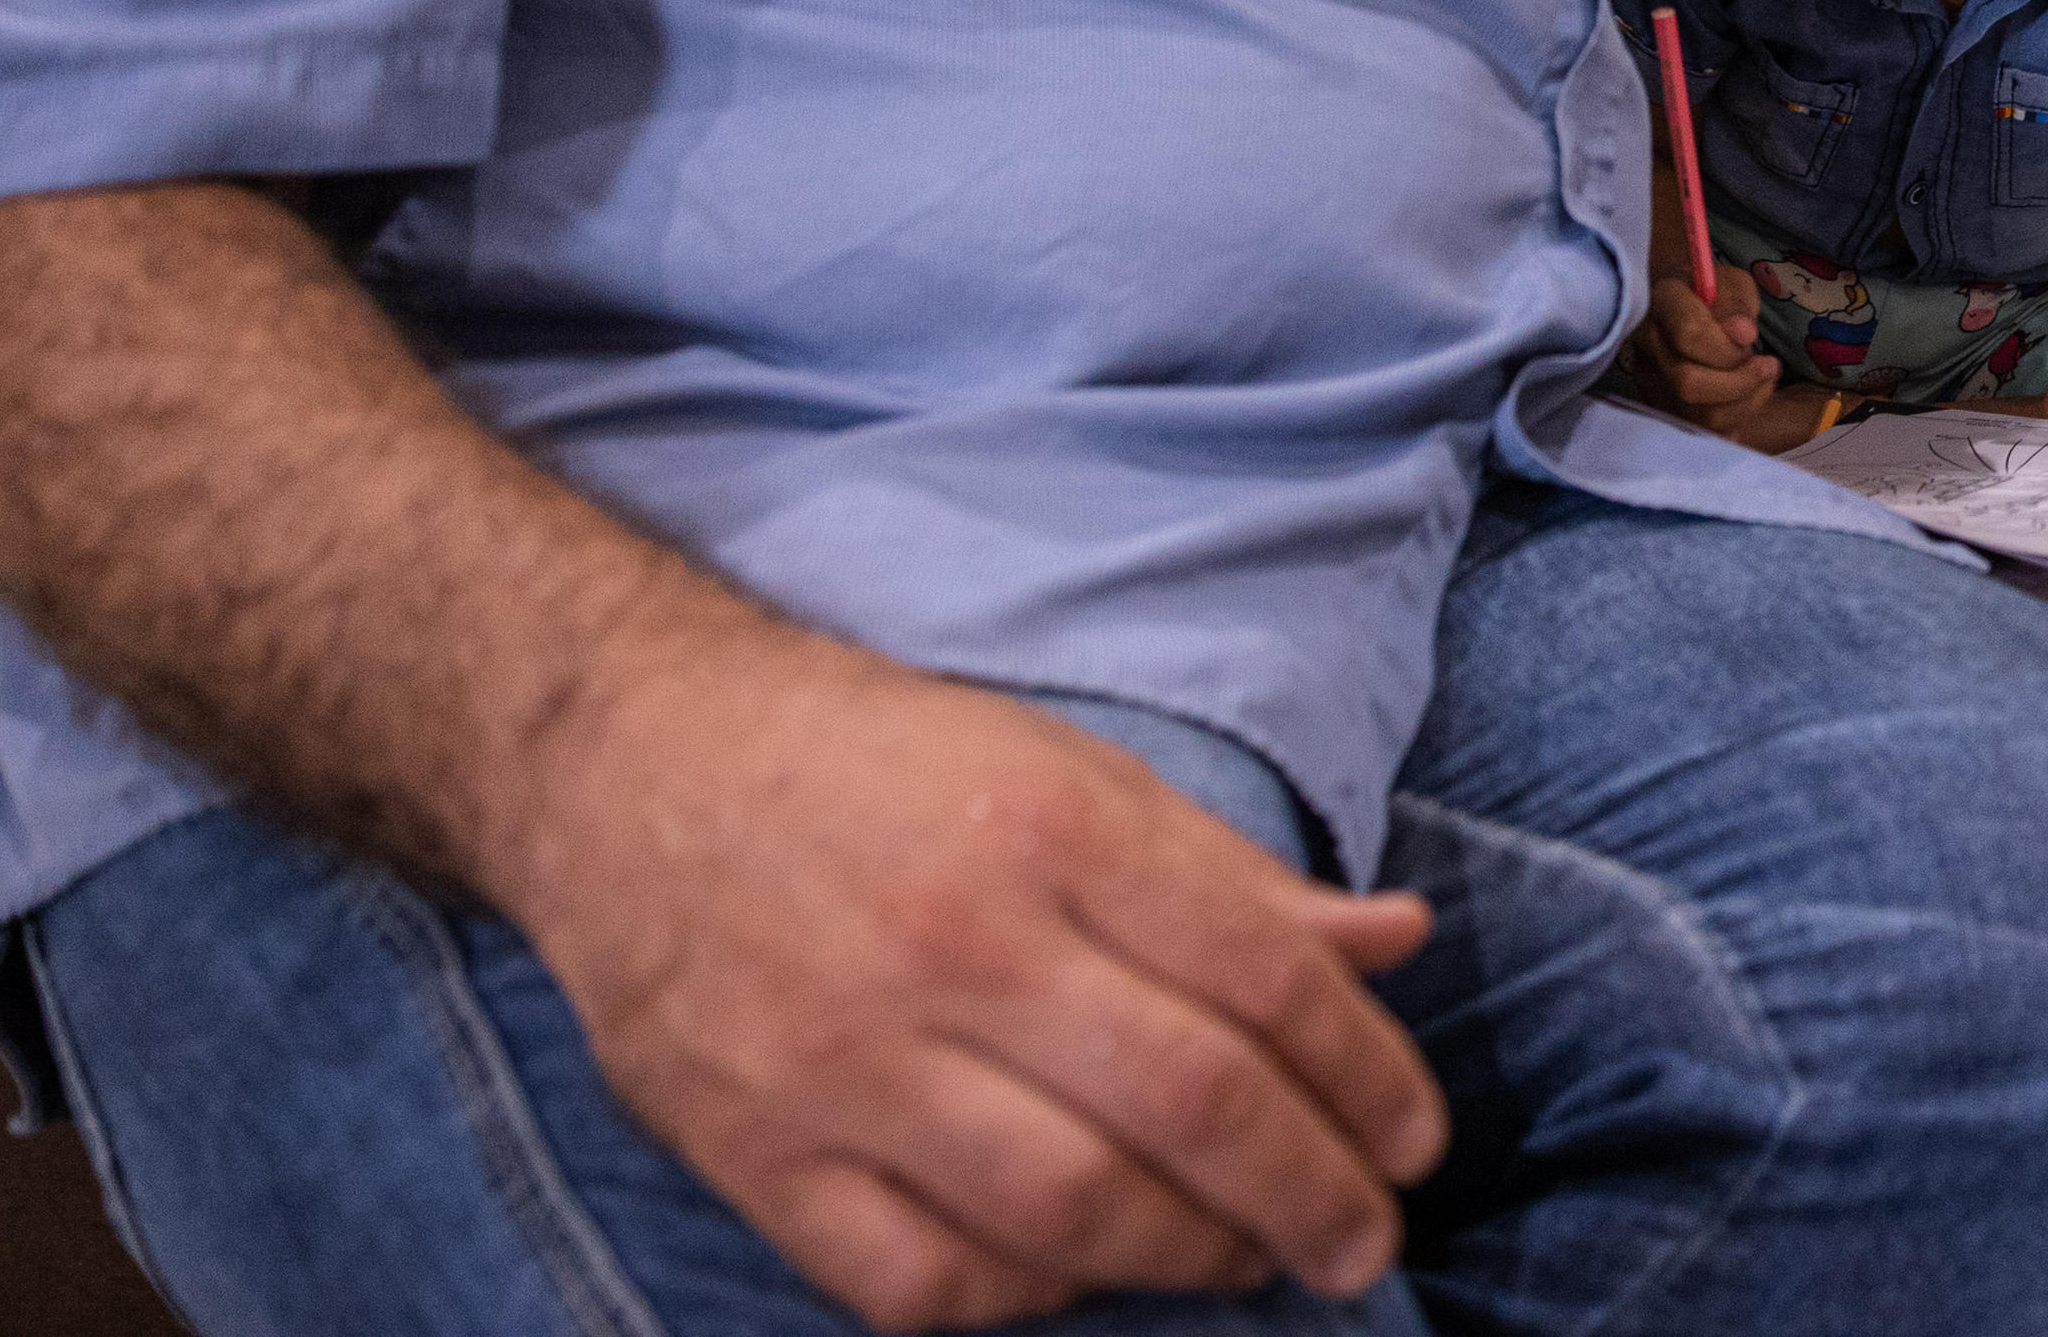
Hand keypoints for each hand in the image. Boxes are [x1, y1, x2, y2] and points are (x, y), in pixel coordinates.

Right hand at [500, 630, 1446, 1331]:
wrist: (632, 764)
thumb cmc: (881, 768)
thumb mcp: (1073, 777)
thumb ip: (1231, 879)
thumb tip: (1395, 942)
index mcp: (1052, 833)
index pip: (1263, 980)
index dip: (1367, 1077)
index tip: (1415, 1142)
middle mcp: (955, 949)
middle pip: (1187, 1107)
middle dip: (1310, 1195)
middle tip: (1364, 1244)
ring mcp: (843, 1063)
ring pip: (1069, 1212)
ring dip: (1191, 1257)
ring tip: (1246, 1257)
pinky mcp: (752, 1151)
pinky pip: (919, 1282)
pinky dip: (1022, 1295)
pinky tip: (1075, 1267)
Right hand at [1624, 265, 1805, 443]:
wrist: (1682, 305)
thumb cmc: (1711, 292)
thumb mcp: (1731, 283)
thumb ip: (1735, 303)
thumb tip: (1742, 335)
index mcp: (1661, 302)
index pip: (1688, 336)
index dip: (1728, 347)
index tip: (1751, 338)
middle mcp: (1647, 345)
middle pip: (1689, 384)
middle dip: (1741, 381)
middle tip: (1768, 365)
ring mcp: (1651, 382)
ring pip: (1700, 415)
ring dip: (1746, 401)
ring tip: (1764, 378)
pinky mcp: (1665, 408)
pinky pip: (1707, 432)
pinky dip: (1738, 418)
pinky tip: (1749, 395)